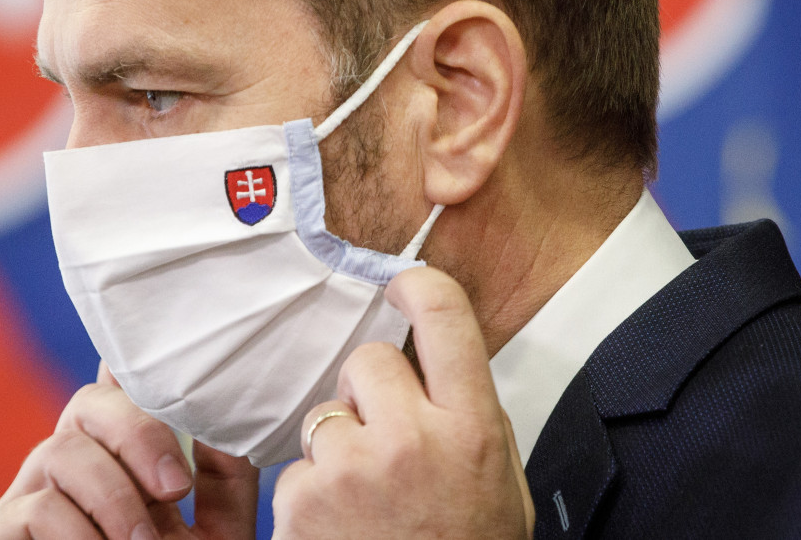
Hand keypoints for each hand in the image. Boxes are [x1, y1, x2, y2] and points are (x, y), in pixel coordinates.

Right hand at [0, 362, 258, 539]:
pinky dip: (73, 534)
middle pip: (88, 404)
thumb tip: (223, 415)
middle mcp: (70, 468)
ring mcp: (26, 500)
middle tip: (176, 490)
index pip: (117, 391)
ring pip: (59, 452)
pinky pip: (28, 511)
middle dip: (138, 434)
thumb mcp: (215, 531)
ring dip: (113, 497)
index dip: (128, 366)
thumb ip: (222, 476)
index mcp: (119, 458)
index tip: (157, 368)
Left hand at [271, 267, 533, 538]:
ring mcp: (353, 469)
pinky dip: (314, 490)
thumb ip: (472, 415)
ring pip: (326, 412)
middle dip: (371, 390)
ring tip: (366, 497)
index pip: (444, 316)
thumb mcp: (500, 482)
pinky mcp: (305, 501)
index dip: (417, 285)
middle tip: (387, 438)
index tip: (400, 285)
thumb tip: (437, 360)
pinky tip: (342, 526)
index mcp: (473, 428)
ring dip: (340, 443)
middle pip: (368, 359)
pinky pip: (300, 464)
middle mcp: (413, 439)